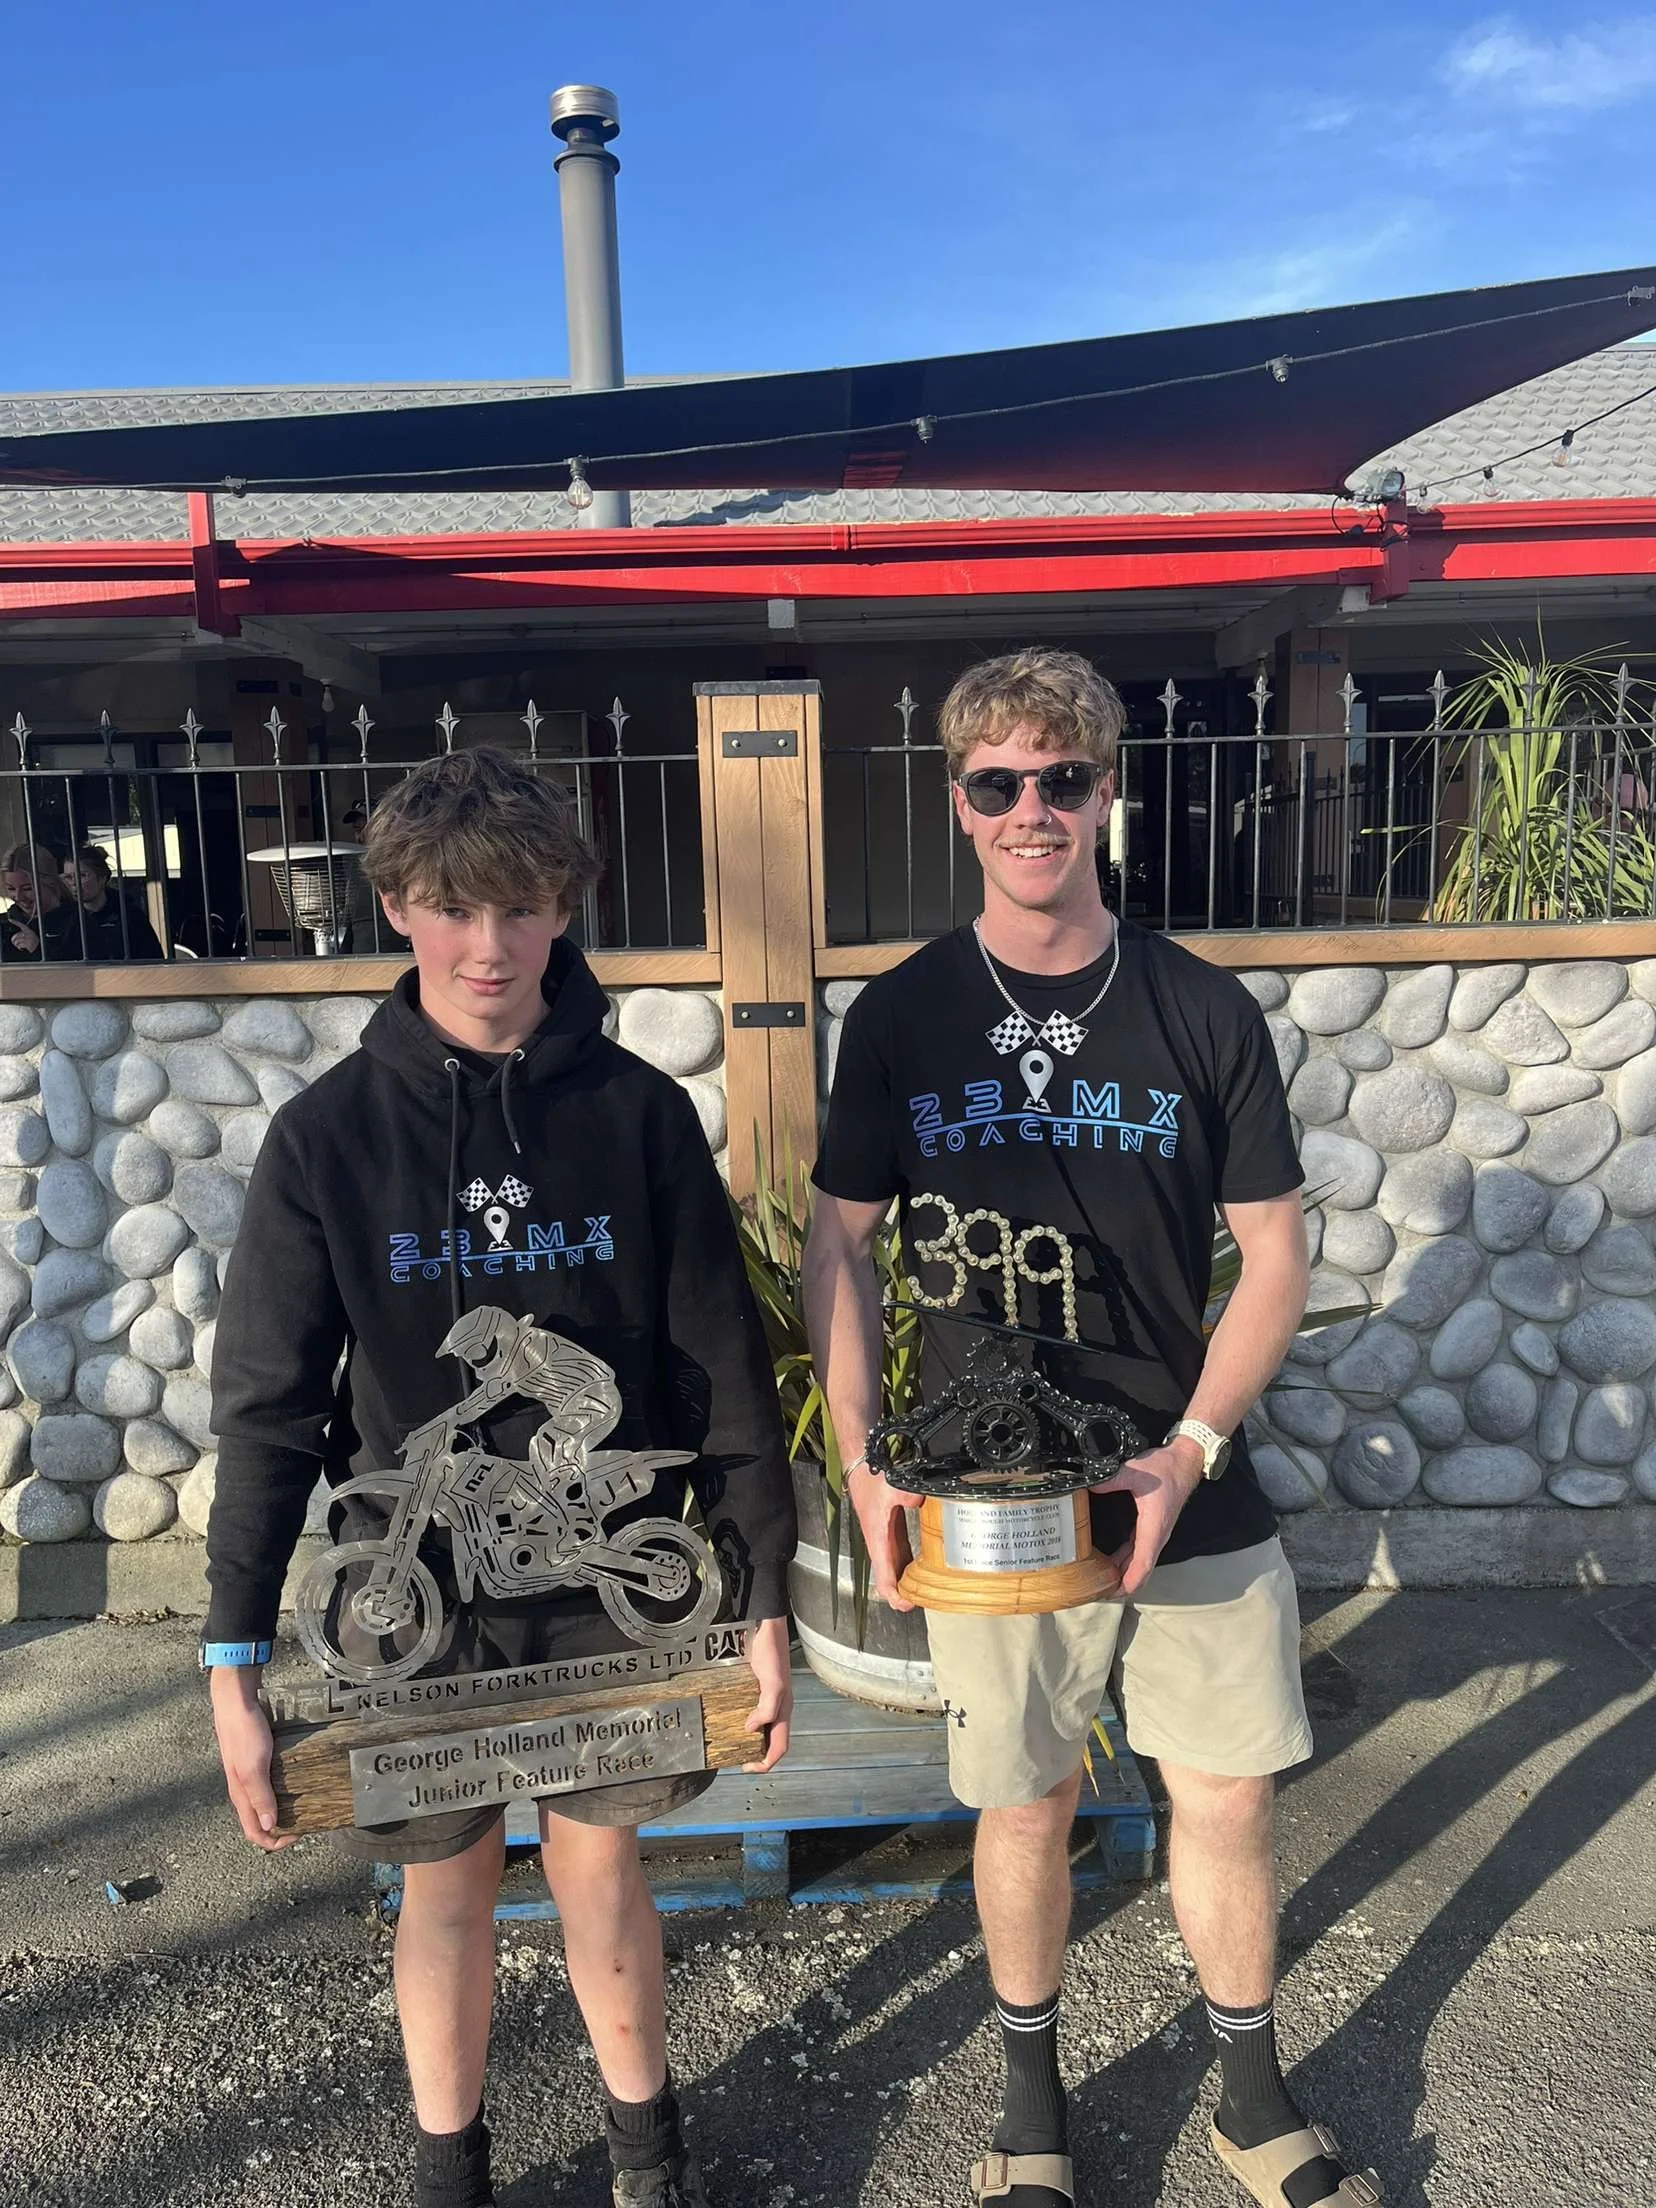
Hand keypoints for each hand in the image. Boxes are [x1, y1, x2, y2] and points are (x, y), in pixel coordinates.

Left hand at [10, 924, 36, 954]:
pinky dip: (19, 947)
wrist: (39, 948)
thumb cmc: (33, 942)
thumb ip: (23, 934)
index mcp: (28, 930)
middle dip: (13, 940)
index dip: (15, 922)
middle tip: (14, 943)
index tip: (10, 919)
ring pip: (16, 941)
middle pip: (16, 935)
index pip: (21, 925)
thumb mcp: (29, 936)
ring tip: (19, 946)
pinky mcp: (28, 944)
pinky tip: (21, 948)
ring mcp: (28, 939)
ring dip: (16, 944)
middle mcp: (28, 934)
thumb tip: (14, 938)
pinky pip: (19, 945)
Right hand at [209, 1665, 294, 1849]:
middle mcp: (243, 1790)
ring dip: (282, 1809)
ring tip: (304, 1804)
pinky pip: (268, 1784)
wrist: (236, 1701)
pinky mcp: (256, 1760)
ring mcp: (248, 1775)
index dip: (274, 1841)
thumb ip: (260, 1797)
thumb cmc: (244, 1734)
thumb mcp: (253, 1768)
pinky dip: (282, 1790)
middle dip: (281, 1827)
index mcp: (241, 1796)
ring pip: (264, 1803)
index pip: (254, 1833)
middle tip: (306, 1820)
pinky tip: (296, 1781)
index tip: (298, 1834)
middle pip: (259, 1821)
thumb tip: (270, 1826)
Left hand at [742, 1614, 793, 1772]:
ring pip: (760, 1729)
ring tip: (728, 1743)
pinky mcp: (756, 1690)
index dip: (766, 1762)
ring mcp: (766, 1700)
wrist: (766, 1629)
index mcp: (784, 1711)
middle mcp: (777, 1709)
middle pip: (770, 1741)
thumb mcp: (773, 1682)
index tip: (747, 1767)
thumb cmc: (772, 1654)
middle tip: (734, 1758)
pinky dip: (740, 1721)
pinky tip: (726, 1719)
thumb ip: (767, 1708)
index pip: (780, 1747)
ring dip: (747, 1740)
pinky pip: (750, 1713)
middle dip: (755, 1754)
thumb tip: (751, 1729)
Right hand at [848, 1459, 922, 1611]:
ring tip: (925, 1591)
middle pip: (889, 1579)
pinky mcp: (890, 1528)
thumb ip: (908, 1495)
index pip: (884, 1578)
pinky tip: (921, 1568)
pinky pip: (898, 1554)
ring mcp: (884, 1536)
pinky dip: (907, 1566)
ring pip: (894, 1568)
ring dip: (905, 1582)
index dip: (895, 1596)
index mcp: (877, 1539)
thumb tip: (921, 1501)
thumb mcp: (890, 1485)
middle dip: (903, 1595)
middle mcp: (879, 1542)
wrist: (860, 1463)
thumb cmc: (869, 1476)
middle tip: (924, 1602)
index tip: (910, 1604)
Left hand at [1090, 1439, 1203, 1596]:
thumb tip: (1091, 1485)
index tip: (1113, 1593)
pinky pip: (1139, 1550)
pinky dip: (1127, 1560)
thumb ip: (1111, 1479)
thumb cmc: (1166, 1469)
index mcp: (1153, 1528)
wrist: (1185, 1461)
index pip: (1142, 1565)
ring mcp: (1155, 1532)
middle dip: (1122, 1584)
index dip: (1128, 1582)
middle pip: (1140, 1569)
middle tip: (1098, 1591)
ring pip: (1139, 1561)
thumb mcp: (1136, 1471)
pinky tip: (1112, 1561)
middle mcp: (1156, 1535)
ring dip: (1123, 1573)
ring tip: (1101, 1580)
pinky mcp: (1152, 1527)